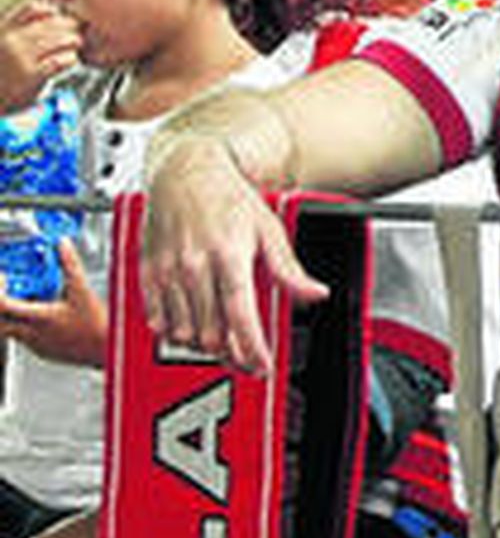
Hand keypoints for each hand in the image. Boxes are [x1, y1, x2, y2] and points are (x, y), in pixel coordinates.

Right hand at [0, 0, 80, 111]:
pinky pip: (60, 61)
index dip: (50, 10)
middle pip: (53, 23)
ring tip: (74, 46)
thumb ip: (19, 27)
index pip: (32, 6)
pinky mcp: (31, 76)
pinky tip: (69, 61)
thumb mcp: (3, 42)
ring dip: (73, 42)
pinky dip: (70, 59)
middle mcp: (11, 41)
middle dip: (69, 26)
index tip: (57, 18)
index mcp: (3, 29)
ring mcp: (20, 58)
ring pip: (61, 40)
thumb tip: (52, 13)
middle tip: (75, 34)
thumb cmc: (2, 70)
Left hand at [0, 239, 106, 365]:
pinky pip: (24, 338)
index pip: (2, 305)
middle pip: (0, 321)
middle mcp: (31, 334)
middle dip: (2, 303)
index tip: (4, 279)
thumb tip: (62, 246)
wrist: (106, 349)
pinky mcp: (42, 351)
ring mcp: (35, 344)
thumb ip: (69, 264)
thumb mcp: (82, 289)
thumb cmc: (96, 325)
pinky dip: (25, 324)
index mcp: (38, 318)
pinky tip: (44, 315)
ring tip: (31, 300)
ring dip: (13, 314)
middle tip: (11, 288)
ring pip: (9, 330)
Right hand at [139, 137, 327, 374]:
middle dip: (232, 354)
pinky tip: (192, 328)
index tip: (262, 365)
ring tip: (223, 343)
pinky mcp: (147, 273)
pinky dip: (175, 333)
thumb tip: (315, 294)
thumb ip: (289, 269)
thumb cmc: (228, 197)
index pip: (240, 317)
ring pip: (183, 333)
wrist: (186, 171)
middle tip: (246, 359)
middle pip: (211, 332)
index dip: (252, 349)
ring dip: (204, 347)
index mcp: (229, 255)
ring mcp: (167, 271)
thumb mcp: (269, 229)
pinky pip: (157, 321)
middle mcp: (194, 266)